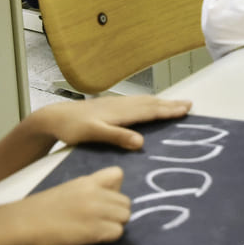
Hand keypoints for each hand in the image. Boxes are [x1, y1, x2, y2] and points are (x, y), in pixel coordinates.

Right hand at [19, 167, 130, 244]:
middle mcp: (95, 193)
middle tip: (101, 222)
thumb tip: (102, 204)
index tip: (106, 200)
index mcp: (87, 181)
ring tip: (97, 231)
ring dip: (115, 225)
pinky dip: (109, 238)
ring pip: (125, 217)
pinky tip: (94, 239)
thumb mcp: (67, 190)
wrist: (23, 221)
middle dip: (117, 213)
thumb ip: (86, 192)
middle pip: (126, 202)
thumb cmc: (39, 209)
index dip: (116, 189)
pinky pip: (118, 232)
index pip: (118, 174)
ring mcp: (96, 211)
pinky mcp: (94, 230)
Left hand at [35, 95, 191, 149]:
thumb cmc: (72, 128)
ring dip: (161, 103)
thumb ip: (117, 137)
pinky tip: (147, 106)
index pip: (149, 111)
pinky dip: (148, 103)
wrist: (54, 117)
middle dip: (170, 104)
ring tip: (175, 104)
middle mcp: (120, 105)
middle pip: (150, 104)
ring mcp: (115, 105)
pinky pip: (136, 103)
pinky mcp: (110, 107)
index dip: (168, 111)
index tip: (186, 110)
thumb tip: (141, 143)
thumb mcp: (94, 134)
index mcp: (120, 112)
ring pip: (144, 102)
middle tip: (189, 104)